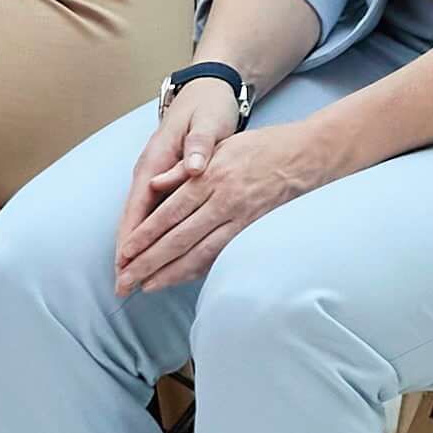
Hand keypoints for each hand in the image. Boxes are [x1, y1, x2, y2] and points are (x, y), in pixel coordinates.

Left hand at [112, 114, 338, 293]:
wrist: (308, 155)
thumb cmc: (262, 147)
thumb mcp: (220, 146)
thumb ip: (185, 167)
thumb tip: (153, 185)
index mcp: (210, 177)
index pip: (169, 213)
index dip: (144, 236)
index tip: (124, 253)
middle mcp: (222, 201)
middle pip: (178, 238)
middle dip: (149, 263)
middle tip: (126, 280)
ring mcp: (240, 218)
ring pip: (199, 253)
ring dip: (170, 272)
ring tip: (147, 286)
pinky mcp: (253, 229)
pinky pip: (222, 254)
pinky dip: (199, 269)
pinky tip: (181, 278)